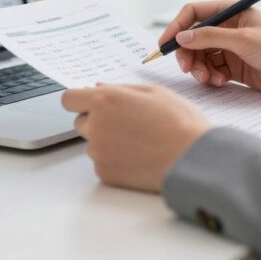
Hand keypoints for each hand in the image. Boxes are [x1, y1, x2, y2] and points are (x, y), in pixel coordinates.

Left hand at [61, 84, 209, 192]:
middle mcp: (96, 125)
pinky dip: (115, 160)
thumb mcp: (154, 92)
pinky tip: (139, 156)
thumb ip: (121, 88)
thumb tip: (98, 87)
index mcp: (105, 100)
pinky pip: (103, 162)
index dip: (79, 100)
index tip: (91, 103)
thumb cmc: (179, 122)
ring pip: (93, 143)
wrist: (192, 159)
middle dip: (97, 120)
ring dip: (107, 141)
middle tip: (127, 123)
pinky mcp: (104, 172)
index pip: (68, 99)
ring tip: (140, 141)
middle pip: (81, 122)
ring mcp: (98, 151)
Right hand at [159, 0, 260, 100]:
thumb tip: (181, 37)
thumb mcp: (245, 41)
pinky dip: (211, 77)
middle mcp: (229, 28)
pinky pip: (212, 71)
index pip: (194, 13)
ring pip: (201, 57)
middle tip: (187, 69)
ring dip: (199, 68)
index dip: (176, 27)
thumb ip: (210, 38)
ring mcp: (232, 49)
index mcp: (232, 12)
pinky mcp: (236, 68)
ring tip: (208, 79)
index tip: (164, 44)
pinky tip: (220, 82)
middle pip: (194, 38)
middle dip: (187, 54)